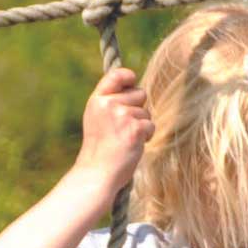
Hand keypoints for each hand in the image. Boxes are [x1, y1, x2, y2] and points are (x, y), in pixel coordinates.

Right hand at [72, 68, 153, 191]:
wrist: (97, 172)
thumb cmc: (99, 148)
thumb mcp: (97, 118)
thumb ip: (110, 102)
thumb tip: (134, 88)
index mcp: (97, 99)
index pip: (117, 74)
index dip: (129, 77)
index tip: (132, 82)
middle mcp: (108, 104)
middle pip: (139, 93)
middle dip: (137, 108)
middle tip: (123, 127)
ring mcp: (122, 115)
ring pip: (146, 111)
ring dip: (141, 125)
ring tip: (125, 139)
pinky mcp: (135, 129)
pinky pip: (150, 125)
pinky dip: (146, 136)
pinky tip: (132, 145)